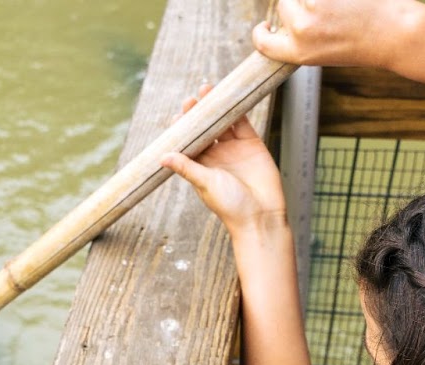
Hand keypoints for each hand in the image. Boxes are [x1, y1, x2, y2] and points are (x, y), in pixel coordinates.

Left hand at [160, 89, 286, 234]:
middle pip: (204, 128)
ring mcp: (234, 148)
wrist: (261, 215)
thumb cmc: (230, 206)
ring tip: (207, 90)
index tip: (176, 116)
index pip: (188, 142)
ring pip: (222, 121)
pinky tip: (230, 95)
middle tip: (190, 100)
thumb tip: (162, 157)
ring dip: (215, 107)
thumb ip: (187, 168)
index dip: (182, 128)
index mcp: (201, 165)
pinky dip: (237, 109)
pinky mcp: (251, 143)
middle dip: (197, 113)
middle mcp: (216, 155)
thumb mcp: (206, 184)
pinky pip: (242, 122)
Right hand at [251, 0, 422, 68]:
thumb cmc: (366, 43)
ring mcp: (313, 5)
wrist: (395, 33)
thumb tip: (286, 21)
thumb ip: (302, 39)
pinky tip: (346, 1)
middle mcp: (302, 30)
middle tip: (330, 11)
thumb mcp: (325, 53)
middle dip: (301, 4)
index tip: (266, 27)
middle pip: (284, 4)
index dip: (262, 32)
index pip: (263, 42)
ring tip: (342, 5)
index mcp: (299, 53)